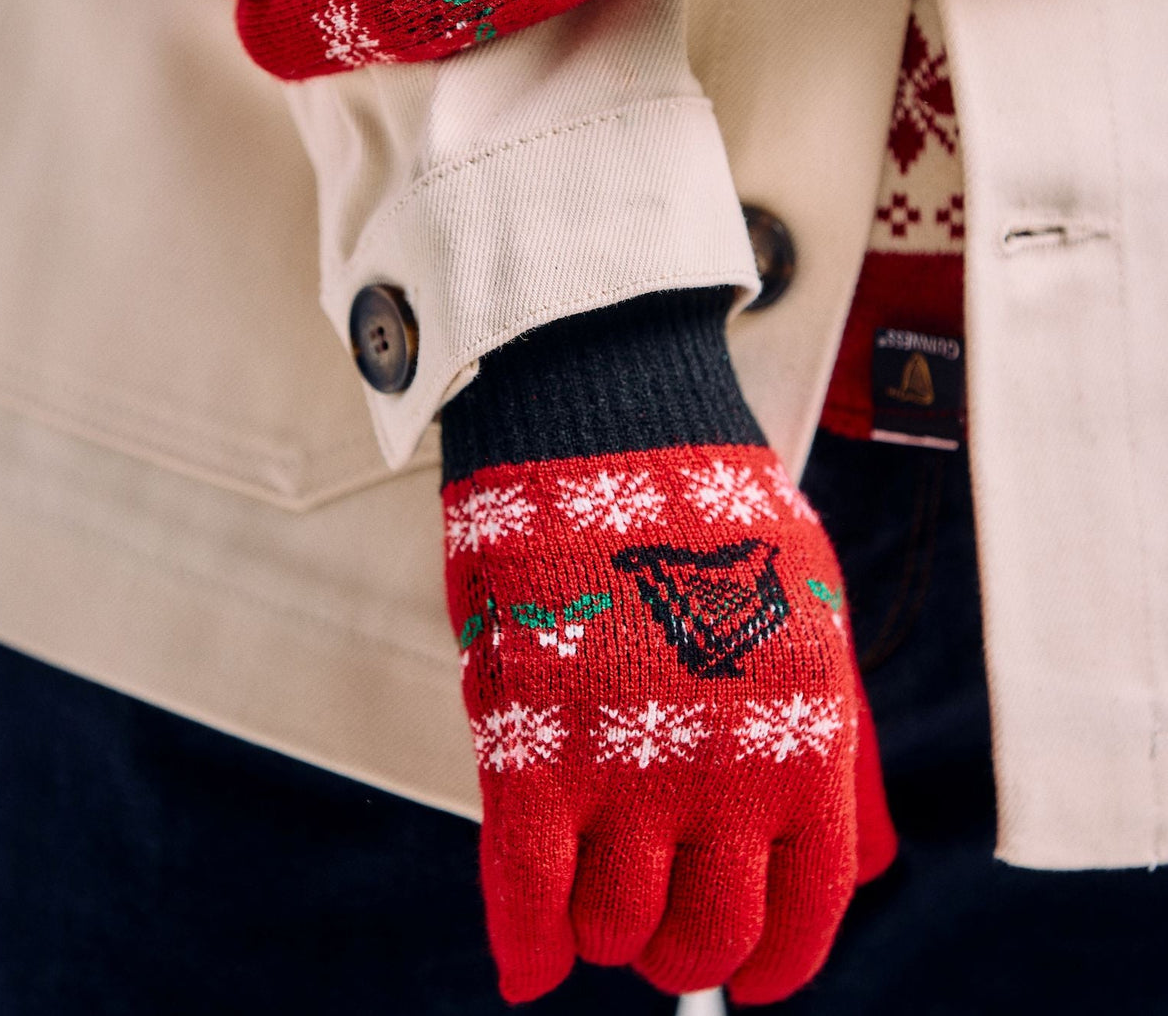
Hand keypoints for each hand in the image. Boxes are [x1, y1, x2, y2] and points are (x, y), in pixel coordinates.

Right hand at [444, 440, 894, 1003]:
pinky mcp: (537, 749)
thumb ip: (832, 740)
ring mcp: (629, 768)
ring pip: (612, 928)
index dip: (776, 961)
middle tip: (651, 909)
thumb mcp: (810, 618)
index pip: (806, 911)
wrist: (612, 427)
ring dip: (598, 924)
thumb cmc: (705, 514)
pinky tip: (526, 962)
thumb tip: (863, 855)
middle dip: (676, 943)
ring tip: (588, 872)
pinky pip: (528, 897)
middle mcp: (728, 775)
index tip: (754, 973)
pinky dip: (524, 945)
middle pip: (703, 941)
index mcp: (805, 741)